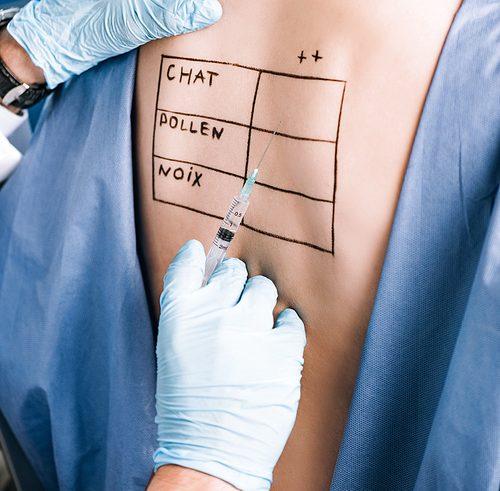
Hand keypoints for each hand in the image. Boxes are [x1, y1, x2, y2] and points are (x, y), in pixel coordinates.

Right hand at [154, 240, 305, 490]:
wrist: (210, 457)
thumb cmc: (189, 406)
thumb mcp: (174, 353)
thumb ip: (191, 314)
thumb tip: (211, 278)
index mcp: (179, 318)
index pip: (188, 266)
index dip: (197, 255)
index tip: (203, 251)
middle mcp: (214, 316)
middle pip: (233, 272)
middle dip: (235, 284)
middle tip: (235, 307)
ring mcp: (250, 331)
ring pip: (263, 290)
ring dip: (259, 305)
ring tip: (253, 332)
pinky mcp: (282, 350)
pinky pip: (290, 320)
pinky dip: (284, 328)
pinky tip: (274, 346)